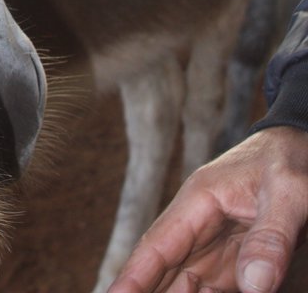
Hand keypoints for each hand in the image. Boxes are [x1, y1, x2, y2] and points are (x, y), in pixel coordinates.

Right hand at [106, 127, 307, 292]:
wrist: (304, 146)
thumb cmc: (292, 159)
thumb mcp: (289, 191)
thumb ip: (272, 236)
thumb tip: (254, 286)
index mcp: (200, 200)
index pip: (159, 244)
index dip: (134, 275)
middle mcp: (201, 226)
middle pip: (167, 270)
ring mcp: (218, 245)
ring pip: (188, 284)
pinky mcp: (238, 260)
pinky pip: (217, 289)